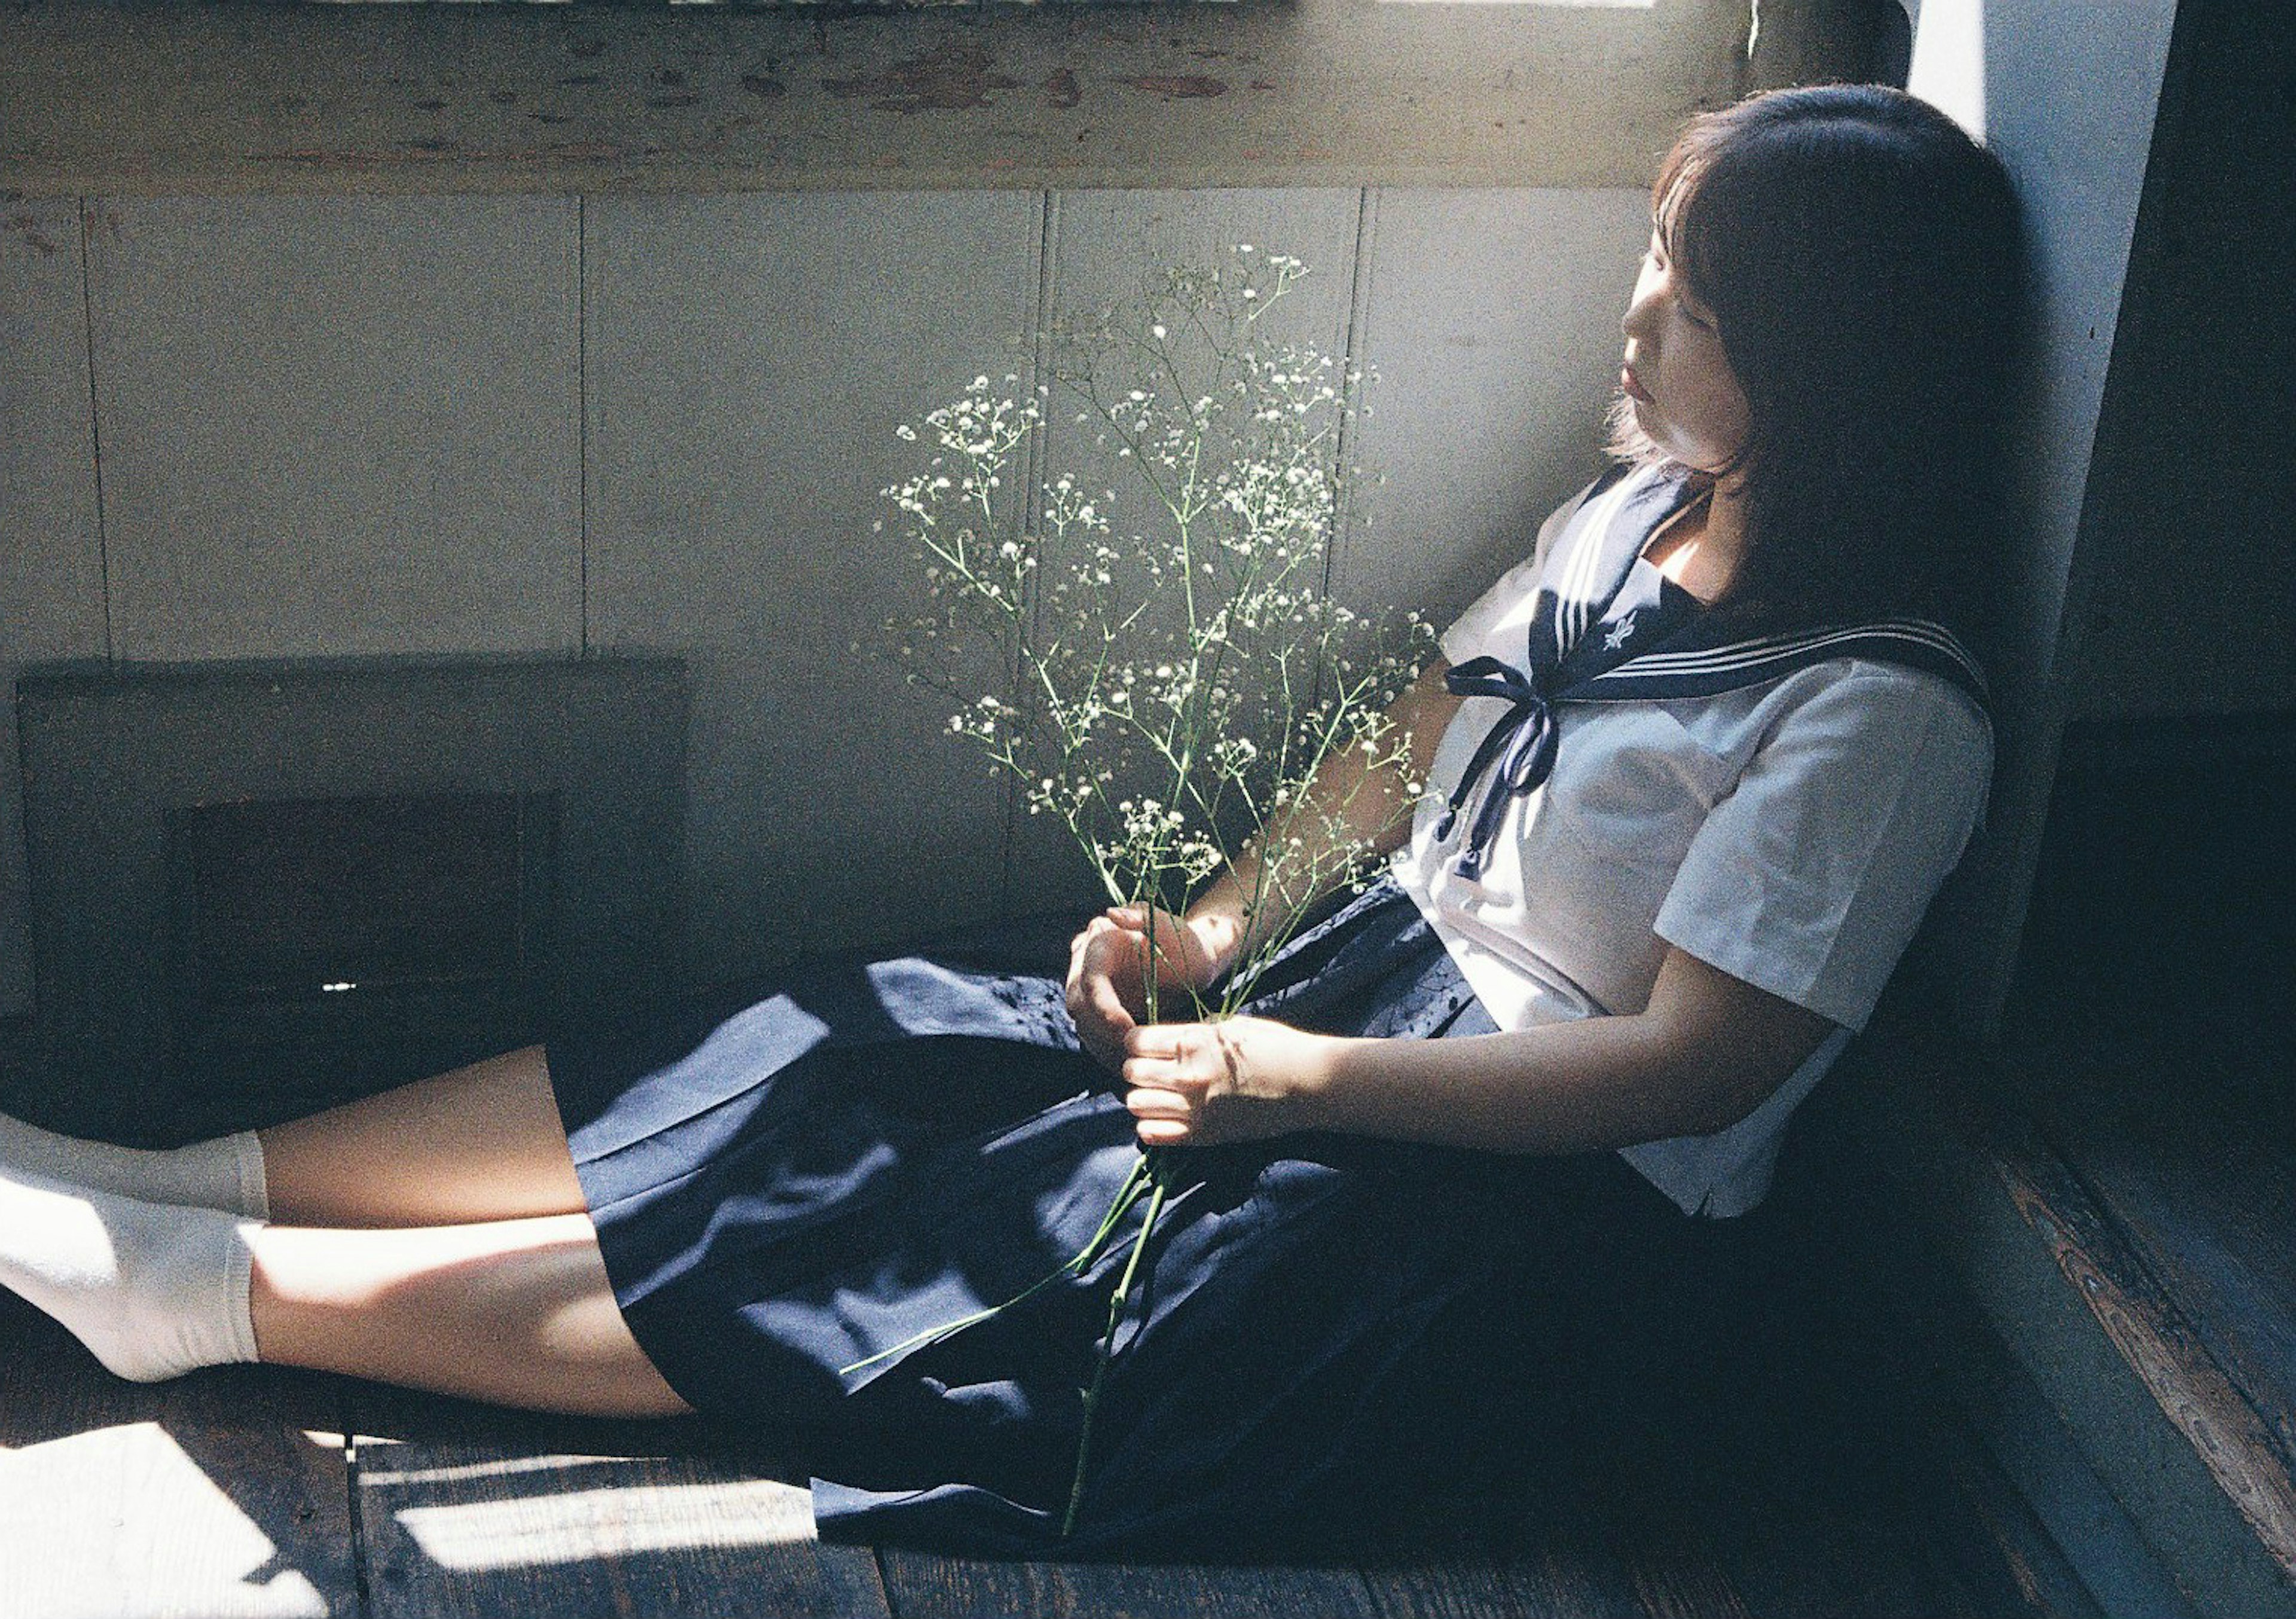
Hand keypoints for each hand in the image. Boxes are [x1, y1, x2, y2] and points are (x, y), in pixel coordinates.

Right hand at [1064, 906, 1231, 1071]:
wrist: (1191, 959)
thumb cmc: (1185, 942)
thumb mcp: (1170, 929)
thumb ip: (1143, 919)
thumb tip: (1111, 914)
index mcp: (1099, 940)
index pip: (1089, 978)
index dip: (1104, 1007)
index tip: (1127, 1029)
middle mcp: (1085, 962)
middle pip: (1079, 1004)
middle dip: (1102, 1032)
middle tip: (1131, 1052)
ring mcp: (1088, 986)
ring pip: (1083, 1023)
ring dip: (1103, 1047)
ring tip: (1131, 1063)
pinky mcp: (1097, 1006)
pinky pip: (1093, 1034)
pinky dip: (1107, 1051)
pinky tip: (1127, 1063)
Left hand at [1119, 1016, 1328, 1146]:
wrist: (1309, 1084)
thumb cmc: (1277, 1047)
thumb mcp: (1233, 1027)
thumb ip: (1197, 1032)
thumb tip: (1172, 1037)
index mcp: (1193, 1041)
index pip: (1136, 1042)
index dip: (1137, 1042)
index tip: (1147, 1045)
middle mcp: (1187, 1074)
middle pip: (1131, 1072)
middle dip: (1136, 1068)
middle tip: (1151, 1069)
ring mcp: (1194, 1108)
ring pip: (1135, 1103)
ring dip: (1141, 1096)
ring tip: (1157, 1094)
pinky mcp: (1204, 1135)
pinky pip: (1153, 1134)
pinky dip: (1150, 1125)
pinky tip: (1163, 1117)